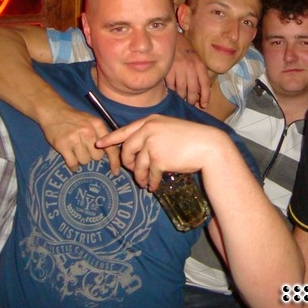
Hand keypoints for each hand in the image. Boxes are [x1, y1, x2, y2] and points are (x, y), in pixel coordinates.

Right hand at [38, 106, 120, 174]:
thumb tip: (111, 152)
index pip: (110, 147)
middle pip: (97, 157)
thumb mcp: (91, 121)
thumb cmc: (75, 118)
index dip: (114, 161)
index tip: (115, 171)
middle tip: (84, 148)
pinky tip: (71, 160)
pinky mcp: (63, 145)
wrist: (53, 112)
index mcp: (97, 125)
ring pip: (85, 161)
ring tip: (75, 150)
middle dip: (92, 155)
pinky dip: (73, 165)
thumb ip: (101, 134)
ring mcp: (74, 139)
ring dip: (81, 159)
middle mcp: (88, 132)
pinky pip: (73, 163)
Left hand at [96, 114, 226, 190]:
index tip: (100, 144)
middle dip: (128, 163)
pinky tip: (153, 186)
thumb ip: (152, 134)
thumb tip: (137, 151)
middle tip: (134, 171)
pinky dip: (150, 182)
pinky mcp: (159, 159)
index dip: (110, 138)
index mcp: (150, 121)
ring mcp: (152, 144)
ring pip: (137, 165)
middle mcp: (148, 130)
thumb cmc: (191, 138)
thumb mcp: (168, 128)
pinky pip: (149, 174)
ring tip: (144, 183)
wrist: (208, 146)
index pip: (124, 130)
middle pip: (127, 149)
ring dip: (140, 177)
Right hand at [166, 33, 210, 108]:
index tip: (204, 105)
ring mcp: (179, 68)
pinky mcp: (168, 69)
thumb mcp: (197, 61)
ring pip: (181, 89)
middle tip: (190, 103)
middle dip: (191, 99)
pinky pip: (171, 85)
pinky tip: (173, 90)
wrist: (173, 39)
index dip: (205, 96)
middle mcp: (191, 67)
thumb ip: (200, 74)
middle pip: (192, 89)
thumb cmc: (187, 52)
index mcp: (200, 65)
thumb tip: (203, 92)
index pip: (205, 84)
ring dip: (181, 96)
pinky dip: (172, 90)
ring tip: (181, 97)